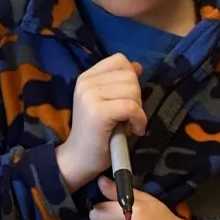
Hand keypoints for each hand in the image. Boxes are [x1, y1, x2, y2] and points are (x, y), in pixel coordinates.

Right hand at [56, 54, 146, 191]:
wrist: (80, 158)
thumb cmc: (96, 133)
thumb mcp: (108, 102)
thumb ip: (120, 83)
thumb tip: (137, 65)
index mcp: (86, 77)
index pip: (119, 60)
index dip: (131, 78)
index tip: (127, 98)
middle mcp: (86, 83)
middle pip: (129, 76)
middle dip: (136, 97)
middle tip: (128, 116)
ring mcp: (90, 96)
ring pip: (133, 90)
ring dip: (138, 109)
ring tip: (128, 123)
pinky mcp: (98, 111)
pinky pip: (132, 107)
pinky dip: (139, 120)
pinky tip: (134, 130)